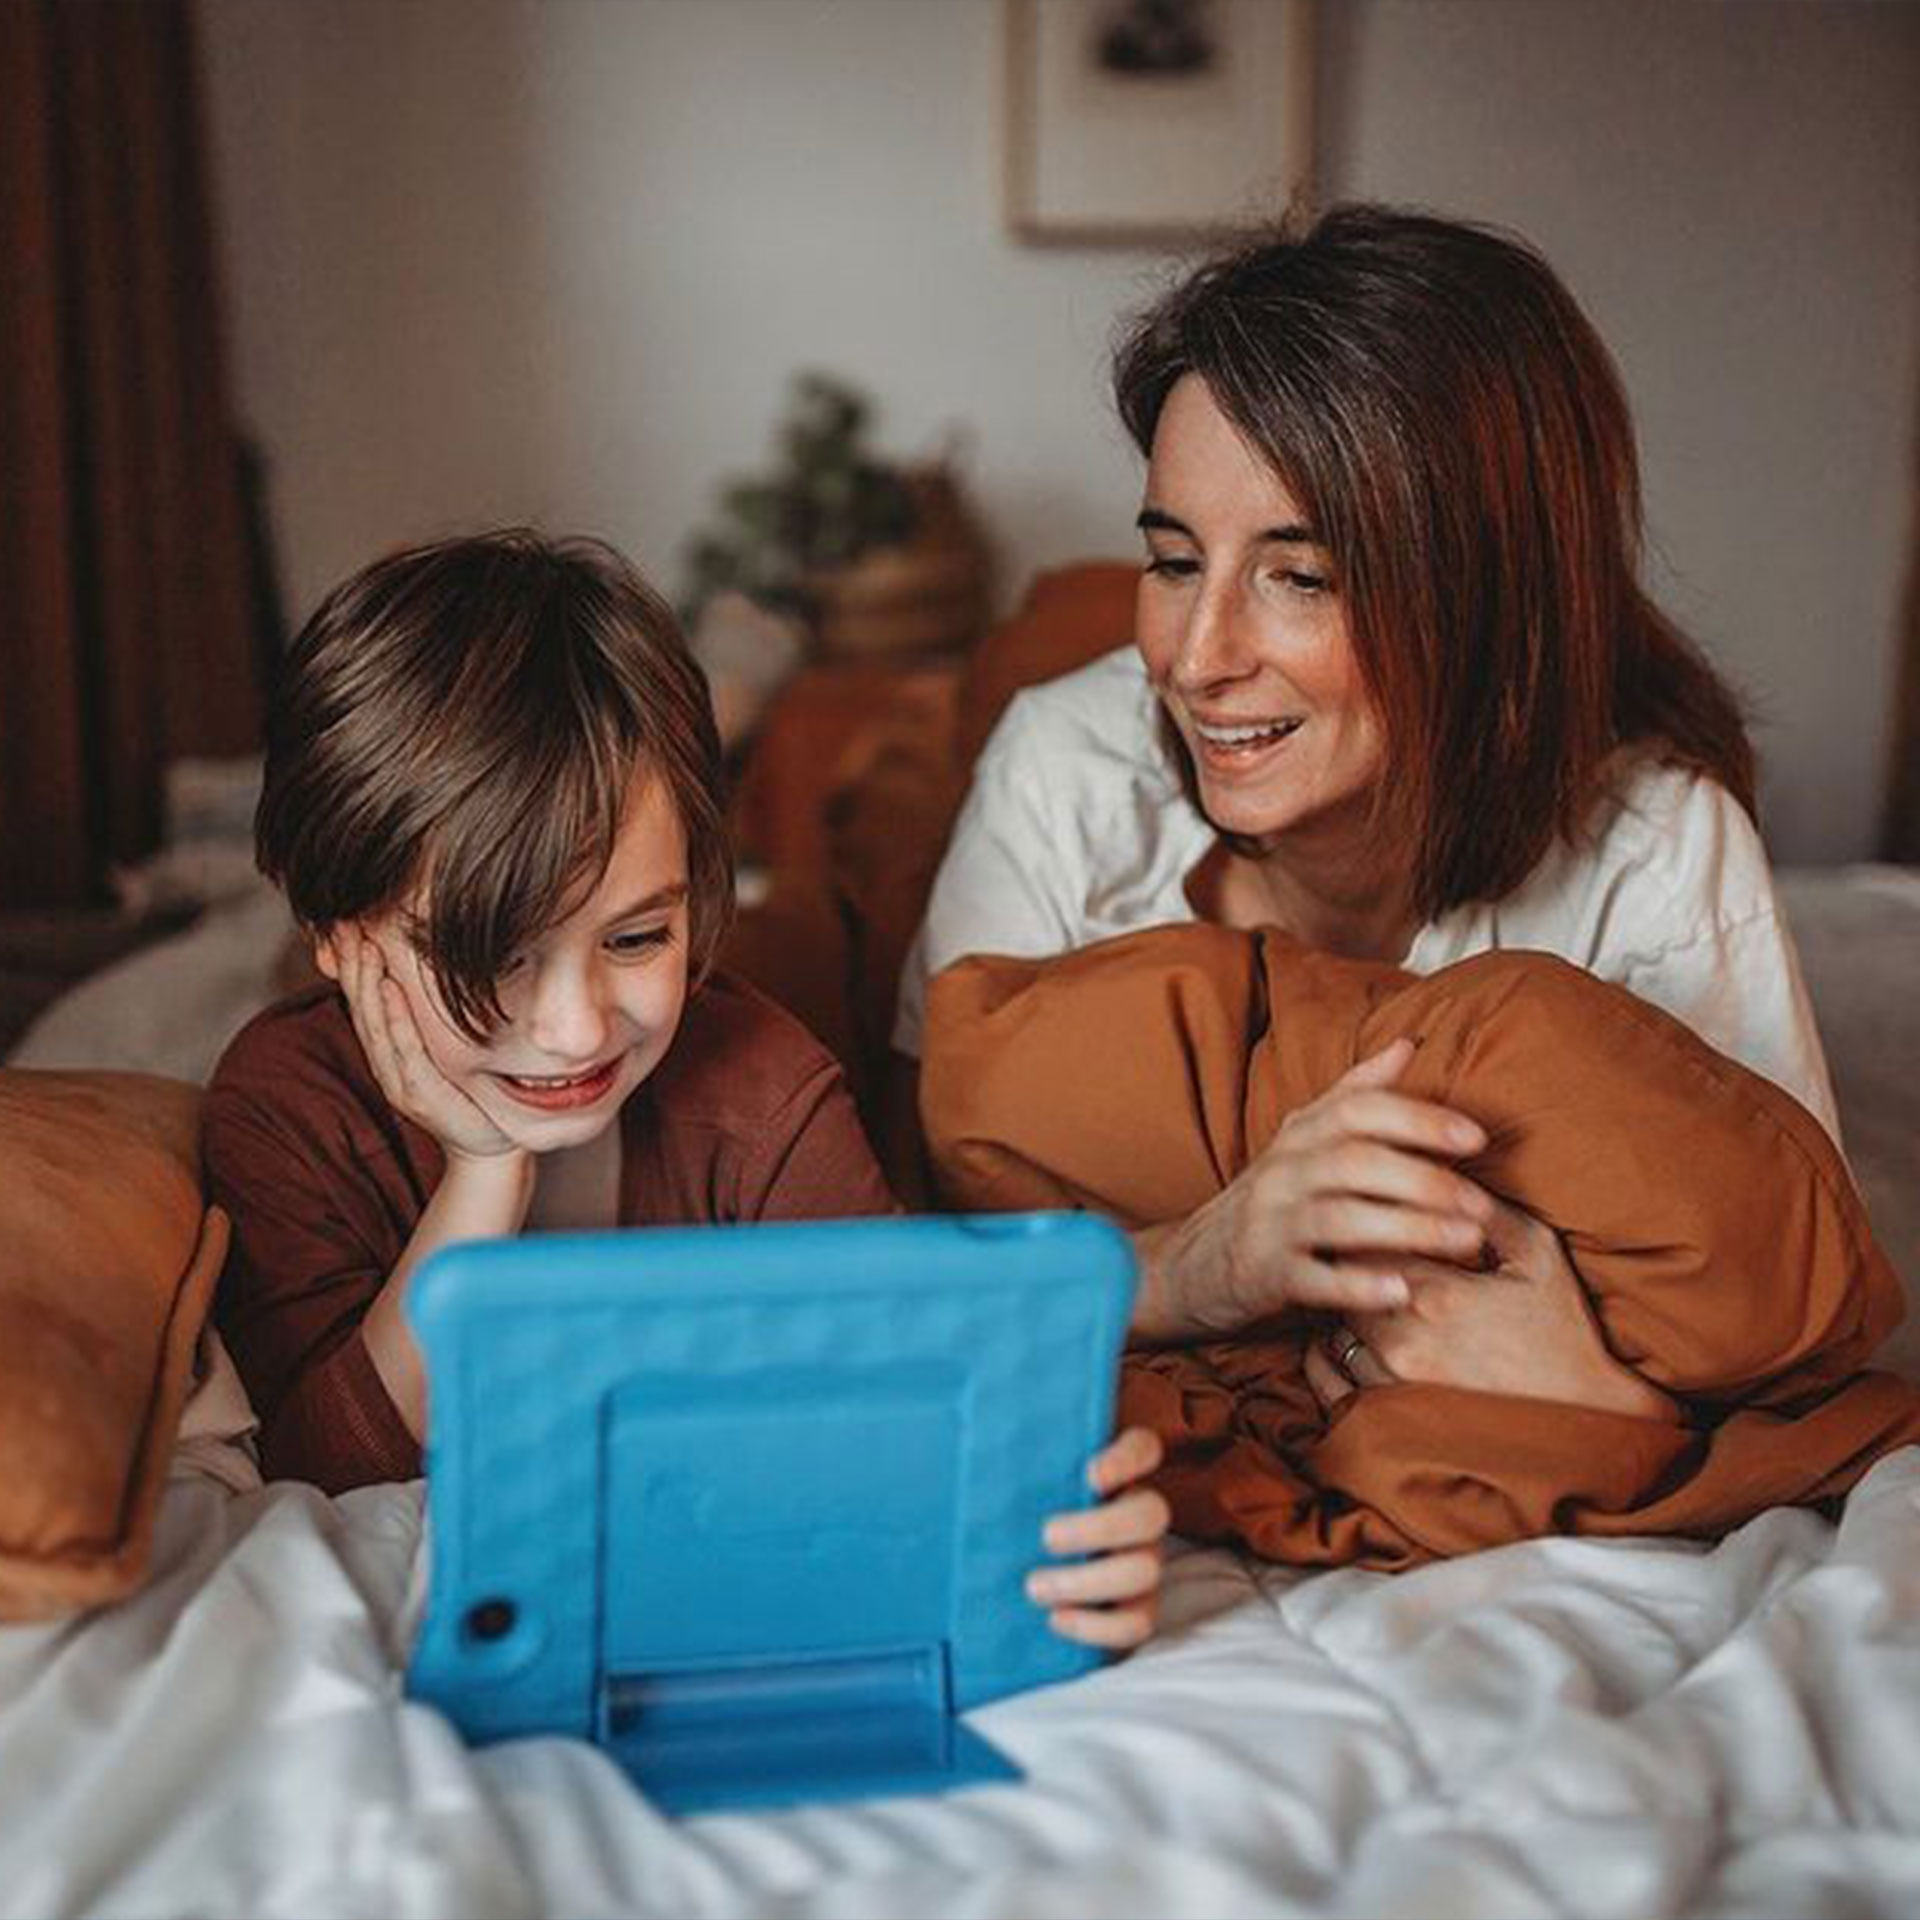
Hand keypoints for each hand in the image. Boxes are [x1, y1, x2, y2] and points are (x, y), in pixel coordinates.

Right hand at [323, 923, 520, 1162]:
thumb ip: (428, 1018)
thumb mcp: (445, 1050)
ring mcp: (401, 1082)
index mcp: (391, 1054)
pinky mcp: (421, 1097)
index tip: (345, 926)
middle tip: (346, 925)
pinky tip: (390, 989)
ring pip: (376, 1025)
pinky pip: (404, 1050)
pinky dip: (395, 1018)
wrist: (489, 1146)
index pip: (365, 1002)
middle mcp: (389, 1066)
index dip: (352, 966)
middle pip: (363, 1008)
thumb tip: (425, 972)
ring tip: (364, 947)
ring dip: (367, 984)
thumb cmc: (469, 1093)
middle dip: (353, 966)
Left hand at [1026, 1426, 1169, 1649]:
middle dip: (1098, 1529)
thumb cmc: (1018, 1511)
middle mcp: (1138, 1513)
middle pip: (1151, 1514)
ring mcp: (1143, 1561)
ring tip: (1033, 1587)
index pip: (1142, 1449)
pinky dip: (1097, 1627)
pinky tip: (1055, 1619)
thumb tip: (977, 1436)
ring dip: (1087, 1582)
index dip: (1126, 1459)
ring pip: (1145, 1571)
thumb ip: (1014, 1464)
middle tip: (1046, 1536)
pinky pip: (1136, 1624)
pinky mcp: (1135, 1608)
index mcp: (1116, 1471)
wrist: (1016, 1570)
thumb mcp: (1017, 1481)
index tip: (1089, 1475)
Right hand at [1136, 1039, 1494, 1338]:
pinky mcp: (1263, 1275)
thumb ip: (1355, 1094)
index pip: (1358, 1110)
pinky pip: (1312, 1279)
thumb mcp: (1302, 1139)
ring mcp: (1270, 1224)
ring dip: (1409, 1228)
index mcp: (1299, 1135)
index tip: (1474, 1138)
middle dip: (1426, 1180)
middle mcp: (1282, 1172)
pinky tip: (1402, 1292)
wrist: (1191, 1262)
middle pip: (1356, 1162)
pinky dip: (1357, 1286)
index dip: (1418, 1119)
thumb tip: (1408, 1044)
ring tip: (1465, 1241)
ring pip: (1341, 1219)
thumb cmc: (1269, 1198)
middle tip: (1482, 1203)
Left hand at [1305, 1197, 1675, 1419]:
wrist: (1582, 1415)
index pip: (1366, 1236)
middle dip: (1349, 1259)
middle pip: (1340, 1280)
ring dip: (1341, 1305)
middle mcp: (1403, 1337)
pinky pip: (1329, 1379)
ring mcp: (1392, 1381)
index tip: (1378, 1212)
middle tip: (1361, 1246)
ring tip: (1361, 1291)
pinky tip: (1344, 1337)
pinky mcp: (1388, 1416)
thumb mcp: (1537, 1255)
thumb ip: (1486, 1210)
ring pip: (1331, 1325)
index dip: (1368, 1220)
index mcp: (1437, 1292)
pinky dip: (1327, 1354)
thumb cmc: (1562, 1329)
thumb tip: (1447, 1168)